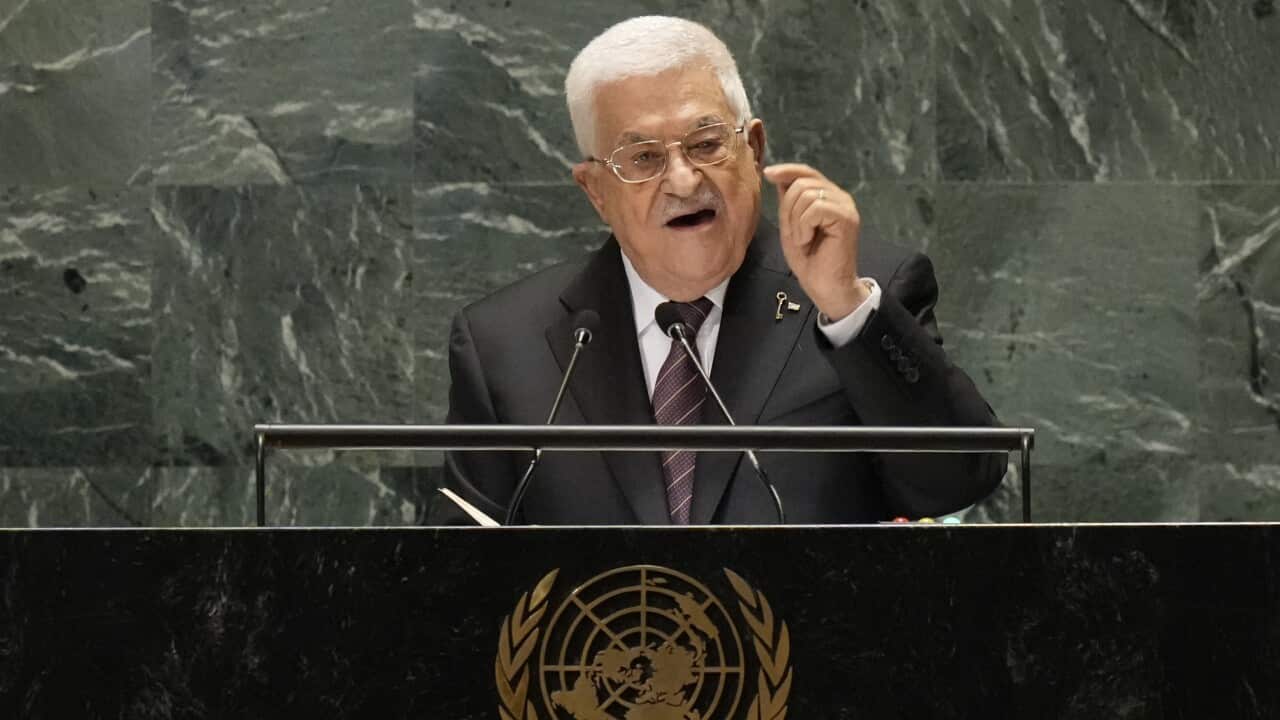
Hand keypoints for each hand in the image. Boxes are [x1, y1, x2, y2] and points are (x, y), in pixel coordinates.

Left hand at [763, 163, 867, 320]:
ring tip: (803, 239)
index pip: (807, 172)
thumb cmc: (809, 261)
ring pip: (806, 194)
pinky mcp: (846, 218)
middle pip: (802, 182)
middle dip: (788, 208)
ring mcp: (845, 206)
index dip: (787, 170)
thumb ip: (788, 202)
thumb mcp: (790, 226)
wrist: (825, 286)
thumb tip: (778, 177)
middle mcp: (839, 197)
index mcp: (828, 197)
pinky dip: (804, 226)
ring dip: (796, 221)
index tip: (768, 173)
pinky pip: (815, 208)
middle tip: (795, 234)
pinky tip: (808, 240)